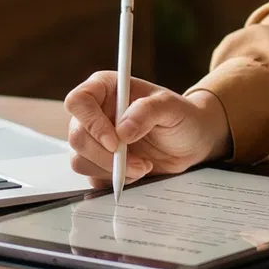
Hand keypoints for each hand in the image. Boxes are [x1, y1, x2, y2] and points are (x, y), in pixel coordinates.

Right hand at [62, 71, 229, 186]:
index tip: (115, 141)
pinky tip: (137, 171)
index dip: (91, 123)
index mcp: (106, 89)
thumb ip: (148, 111)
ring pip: (80, 160)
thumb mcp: (172, 107)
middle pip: (77, 137)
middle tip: (138, 161)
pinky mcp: (100, 162)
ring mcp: (96, 139)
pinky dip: (115, 180)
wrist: (191, 142)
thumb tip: (122, 130)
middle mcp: (96, 113)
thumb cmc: (182, 116)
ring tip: (143, 166)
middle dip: (106, 156)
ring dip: (112, 170)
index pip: (78, 101)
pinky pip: (92, 178)